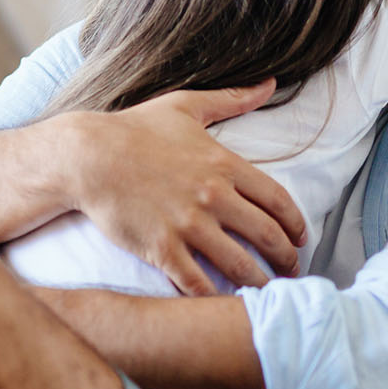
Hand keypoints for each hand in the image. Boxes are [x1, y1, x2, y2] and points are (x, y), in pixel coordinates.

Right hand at [59, 80, 306, 295]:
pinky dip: (214, 298)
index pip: (277, 200)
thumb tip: (270, 84)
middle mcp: (212, 197)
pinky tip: (223, 305)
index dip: (295, 224)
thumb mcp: (186, 106)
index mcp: (224, 164)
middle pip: (266, 236)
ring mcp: (188, 225)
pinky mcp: (162, 249)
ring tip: (266, 293)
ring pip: (238, 264)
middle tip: (292, 271)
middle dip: (285, 258)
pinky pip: (197, 282)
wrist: (86, 156)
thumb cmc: (134, 129)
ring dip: (259, 283)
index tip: (301, 239)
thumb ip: (232, 98)